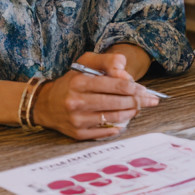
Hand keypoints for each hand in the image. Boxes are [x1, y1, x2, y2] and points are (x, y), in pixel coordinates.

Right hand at [34, 52, 158, 140]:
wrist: (46, 104)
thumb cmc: (71, 81)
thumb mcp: (85, 63)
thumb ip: (107, 61)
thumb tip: (125, 71)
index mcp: (80, 82)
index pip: (115, 85)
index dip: (134, 88)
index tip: (143, 89)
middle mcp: (77, 101)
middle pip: (117, 102)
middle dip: (137, 101)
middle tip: (148, 101)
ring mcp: (77, 120)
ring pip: (113, 118)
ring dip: (130, 113)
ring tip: (138, 109)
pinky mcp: (77, 133)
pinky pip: (104, 131)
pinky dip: (117, 127)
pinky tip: (124, 121)